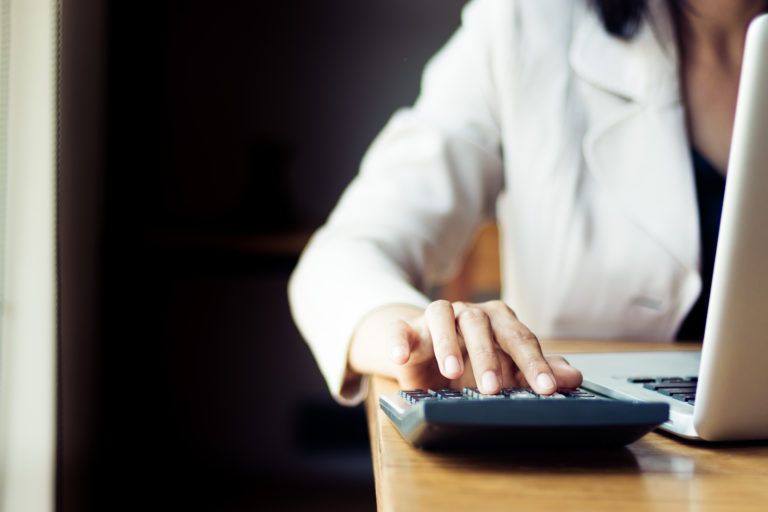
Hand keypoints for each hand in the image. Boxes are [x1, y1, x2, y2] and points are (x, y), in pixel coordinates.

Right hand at [349, 300, 582, 393]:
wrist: (428, 353)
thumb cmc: (474, 360)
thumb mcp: (507, 369)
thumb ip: (536, 371)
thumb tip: (573, 379)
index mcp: (499, 320)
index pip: (520, 338)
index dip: (534, 364)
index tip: (546, 390)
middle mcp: (468, 313)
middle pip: (480, 323)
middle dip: (488, 356)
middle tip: (494, 388)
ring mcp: (436, 317)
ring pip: (441, 316)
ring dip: (447, 343)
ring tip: (452, 372)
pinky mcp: (407, 328)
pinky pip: (401, 328)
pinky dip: (399, 341)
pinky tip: (401, 358)